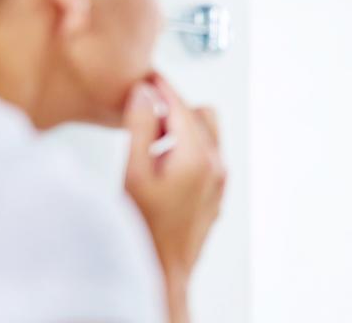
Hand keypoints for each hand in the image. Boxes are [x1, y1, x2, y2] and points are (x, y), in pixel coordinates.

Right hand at [123, 74, 226, 322]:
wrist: (161, 272)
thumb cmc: (144, 232)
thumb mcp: (133, 172)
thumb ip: (140, 126)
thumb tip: (145, 94)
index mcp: (199, 157)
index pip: (182, 106)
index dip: (162, 87)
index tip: (147, 78)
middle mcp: (216, 167)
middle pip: (201, 115)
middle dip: (174, 107)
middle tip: (144, 114)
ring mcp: (219, 182)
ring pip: (208, 135)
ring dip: (182, 129)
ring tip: (150, 144)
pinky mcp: (215, 194)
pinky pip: (208, 157)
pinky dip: (188, 149)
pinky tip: (162, 164)